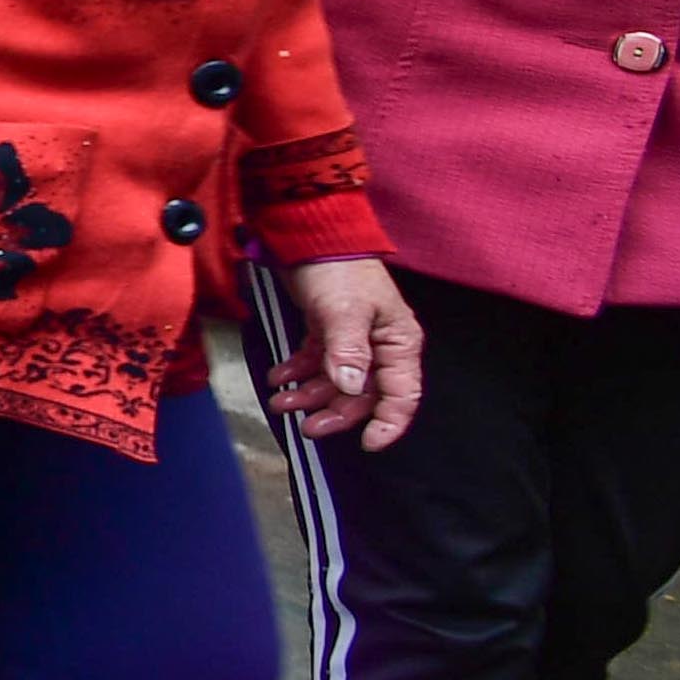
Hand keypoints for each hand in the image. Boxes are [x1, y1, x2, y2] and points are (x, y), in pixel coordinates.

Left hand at [282, 256, 423, 450]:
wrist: (311, 234)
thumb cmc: (337, 270)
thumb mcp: (345, 310)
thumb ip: (348, 350)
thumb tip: (352, 389)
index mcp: (397, 343)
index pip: (402, 395)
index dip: (388, 423)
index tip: (368, 445)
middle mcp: (380, 346)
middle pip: (363, 395)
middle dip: (335, 413)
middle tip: (304, 428)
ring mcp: (354, 340)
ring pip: (336, 382)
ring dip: (309, 395)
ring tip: (278, 402)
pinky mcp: (328, 331)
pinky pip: (316, 363)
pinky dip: (298, 372)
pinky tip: (277, 377)